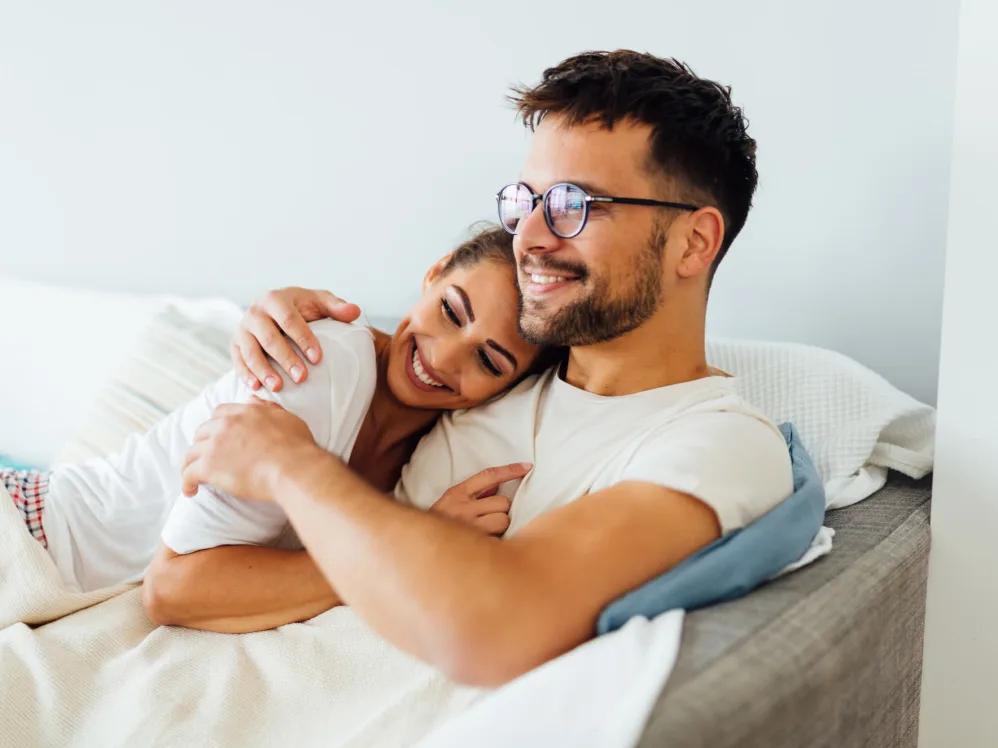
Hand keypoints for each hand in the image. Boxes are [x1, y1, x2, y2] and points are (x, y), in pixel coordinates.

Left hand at [181, 399, 322, 500]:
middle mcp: (226, 425)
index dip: (217, 425)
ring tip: (193, 476)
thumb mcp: (286, 419)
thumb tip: (252, 399)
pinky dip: (187, 483)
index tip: (218, 436)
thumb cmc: (296, 447)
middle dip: (202, 443)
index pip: (220, 413)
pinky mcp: (208, 467)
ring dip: (191, 464)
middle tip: (207, 456)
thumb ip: (267, 408)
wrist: (292, 468)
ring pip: (191, 453)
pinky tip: (190, 491)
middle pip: (202, 431)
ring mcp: (215, 445)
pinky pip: (188, 474)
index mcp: (244, 412)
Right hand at [233, 287, 361, 392]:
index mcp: (276, 299)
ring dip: (264, 370)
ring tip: (279, 387)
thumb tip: (355, 312)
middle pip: (269, 337)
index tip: (318, 358)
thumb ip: (337, 307)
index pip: (290, 320)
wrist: (273, 311)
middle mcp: (255, 312)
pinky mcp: (235, 345)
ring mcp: (243, 329)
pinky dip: (246, 375)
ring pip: (250, 351)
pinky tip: (257, 388)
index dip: (304, 339)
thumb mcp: (319, 302)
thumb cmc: (301, 308)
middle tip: (301, 377)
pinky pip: (238, 361)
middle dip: (286, 358)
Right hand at [429, 463, 531, 535]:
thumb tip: (497, 485)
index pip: (488, 475)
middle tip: (488, 518)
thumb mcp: (452, 502)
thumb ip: (474, 493)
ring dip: (500, 526)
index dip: (510, 470)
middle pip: (503, 502)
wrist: (420, 548)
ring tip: (486, 532)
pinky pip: (499, 538)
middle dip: (501, 510)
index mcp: (456, 493)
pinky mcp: (475, 545)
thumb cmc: (440, 524)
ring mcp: (468, 527)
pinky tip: (487, 544)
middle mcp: (462, 508)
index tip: (527, 467)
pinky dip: (497, 541)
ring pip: (504, 520)